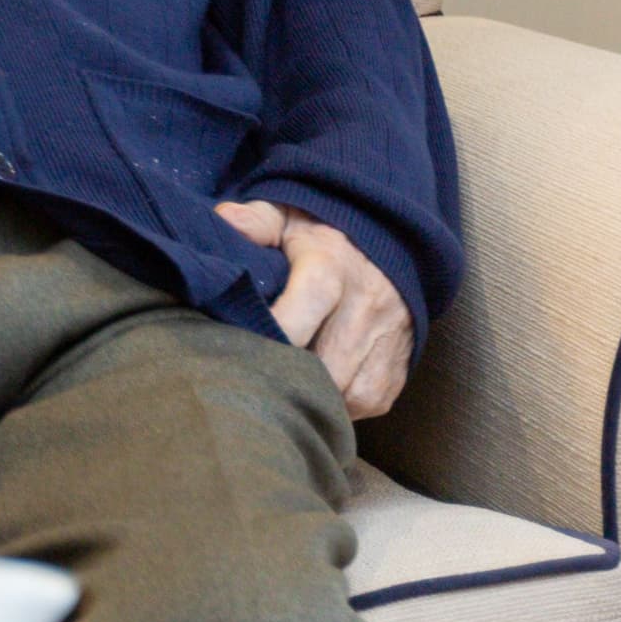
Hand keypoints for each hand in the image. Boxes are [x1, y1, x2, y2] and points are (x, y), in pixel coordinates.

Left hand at [217, 200, 410, 419]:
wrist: (392, 244)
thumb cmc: (324, 236)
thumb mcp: (288, 216)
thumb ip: (255, 221)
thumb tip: (224, 219)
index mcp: (329, 270)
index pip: (298, 316)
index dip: (268, 336)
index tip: (237, 342)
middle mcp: (363, 310)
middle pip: (321, 368)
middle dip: (284, 376)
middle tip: (253, 372)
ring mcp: (385, 343)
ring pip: (344, 394)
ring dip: (312, 395)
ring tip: (283, 381)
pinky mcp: (396, 371)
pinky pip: (365, 404)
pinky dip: (338, 404)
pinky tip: (316, 387)